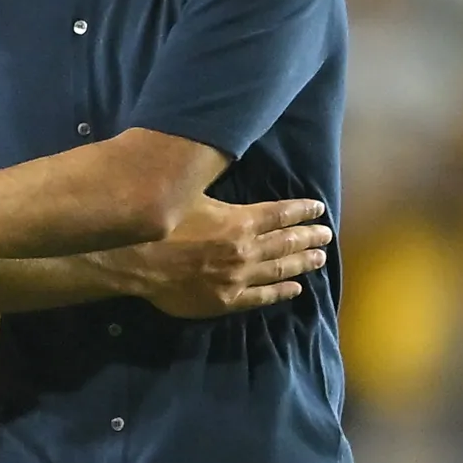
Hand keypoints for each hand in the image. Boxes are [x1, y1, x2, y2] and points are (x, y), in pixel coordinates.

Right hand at [107, 195, 331, 318]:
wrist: (136, 263)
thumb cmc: (161, 224)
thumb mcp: (190, 193)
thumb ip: (214, 185)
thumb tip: (225, 161)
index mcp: (240, 221)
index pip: (281, 214)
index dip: (301, 210)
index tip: (318, 209)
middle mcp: (246, 250)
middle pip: (287, 242)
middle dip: (309, 237)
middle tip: (326, 235)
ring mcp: (239, 278)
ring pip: (280, 270)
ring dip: (302, 263)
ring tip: (320, 258)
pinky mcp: (226, 301)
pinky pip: (261, 298)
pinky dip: (280, 293)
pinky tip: (295, 289)